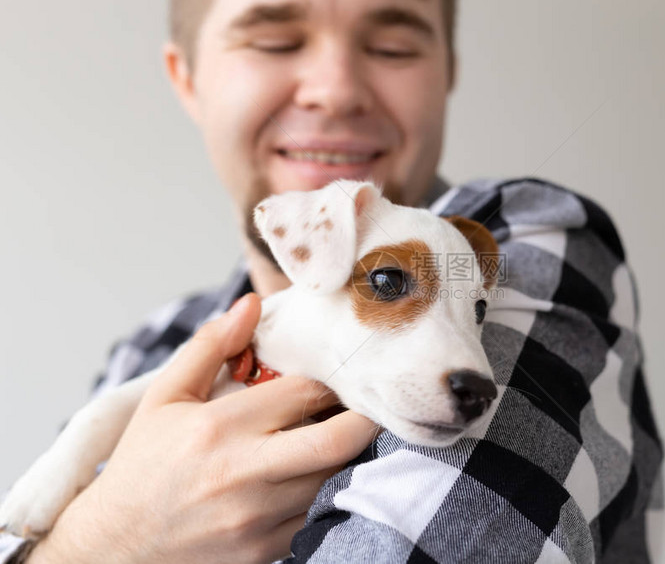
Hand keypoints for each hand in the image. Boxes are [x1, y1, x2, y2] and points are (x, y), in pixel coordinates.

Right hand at [28, 293, 376, 563]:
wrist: (117, 543)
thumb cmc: (143, 464)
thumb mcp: (165, 396)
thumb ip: (211, 346)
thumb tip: (251, 305)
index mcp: (218, 427)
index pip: (304, 392)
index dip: (329, 380)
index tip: (336, 376)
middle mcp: (242, 473)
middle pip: (335, 441)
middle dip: (363, 420)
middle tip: (368, 406)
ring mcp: (256, 517)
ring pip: (332, 479)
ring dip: (345, 456)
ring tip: (341, 437)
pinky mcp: (264, 549)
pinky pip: (316, 514)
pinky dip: (325, 491)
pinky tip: (314, 475)